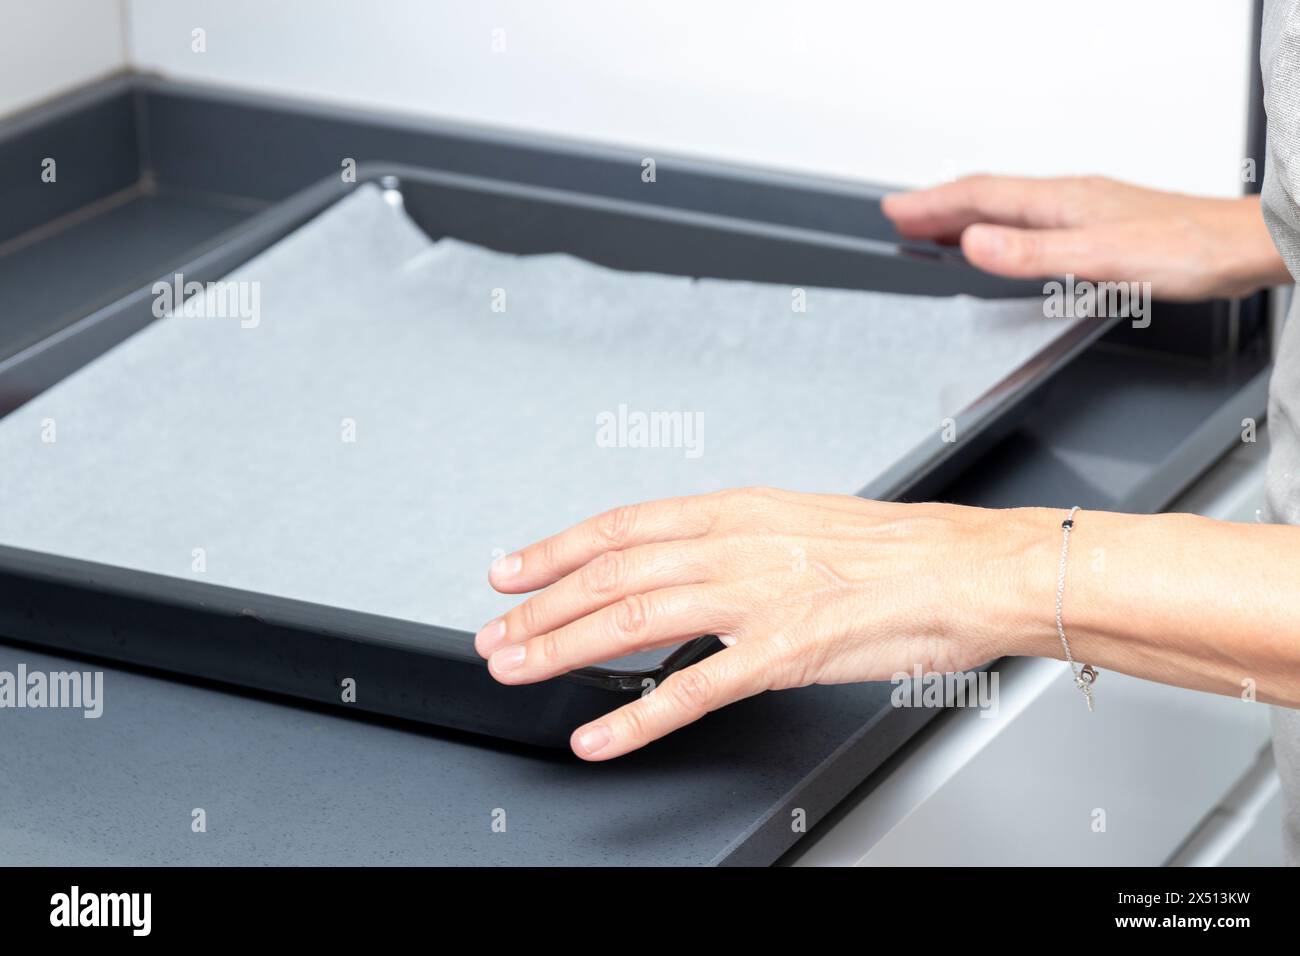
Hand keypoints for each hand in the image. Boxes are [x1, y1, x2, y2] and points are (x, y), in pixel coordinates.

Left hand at [476, 488, 1049, 759]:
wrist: (971, 568)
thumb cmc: (897, 552)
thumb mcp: (799, 523)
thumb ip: (734, 543)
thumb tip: (682, 563)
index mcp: (737, 508)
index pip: (622, 525)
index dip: (556, 549)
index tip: (511, 569)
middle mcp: (736, 544)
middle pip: (612, 573)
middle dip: (542, 607)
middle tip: (496, 634)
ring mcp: (757, 596)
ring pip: (634, 619)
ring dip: (565, 648)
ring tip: (518, 669)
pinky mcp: (786, 651)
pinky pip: (694, 688)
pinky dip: (637, 717)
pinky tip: (599, 737)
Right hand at [882, 174, 1289, 300]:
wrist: (1242, 248)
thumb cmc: (1186, 249)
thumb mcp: (1098, 256)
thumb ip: (1031, 253)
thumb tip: (974, 243)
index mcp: (1060, 201)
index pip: (979, 197)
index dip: (932, 205)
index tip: (894, 210)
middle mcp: (1068, 200)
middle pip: (987, 198)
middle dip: (938, 208)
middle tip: (900, 217)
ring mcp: (1084, 212)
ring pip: (1008, 210)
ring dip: (966, 218)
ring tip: (935, 230)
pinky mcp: (1100, 229)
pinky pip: (1032, 224)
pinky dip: (1001, 231)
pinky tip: (1006, 245)